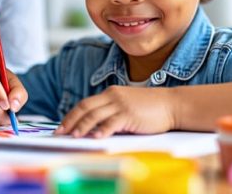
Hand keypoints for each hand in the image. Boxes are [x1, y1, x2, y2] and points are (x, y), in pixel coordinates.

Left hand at [55, 86, 175, 137]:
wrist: (172, 104)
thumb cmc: (150, 108)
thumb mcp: (126, 106)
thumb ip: (110, 113)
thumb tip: (92, 129)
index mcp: (110, 93)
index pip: (85, 104)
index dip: (71, 116)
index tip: (61, 127)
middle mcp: (112, 96)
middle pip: (85, 107)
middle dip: (70, 121)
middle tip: (60, 133)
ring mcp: (121, 104)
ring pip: (95, 115)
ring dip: (82, 126)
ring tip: (73, 136)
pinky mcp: (130, 114)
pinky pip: (112, 122)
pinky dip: (102, 130)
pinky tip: (96, 137)